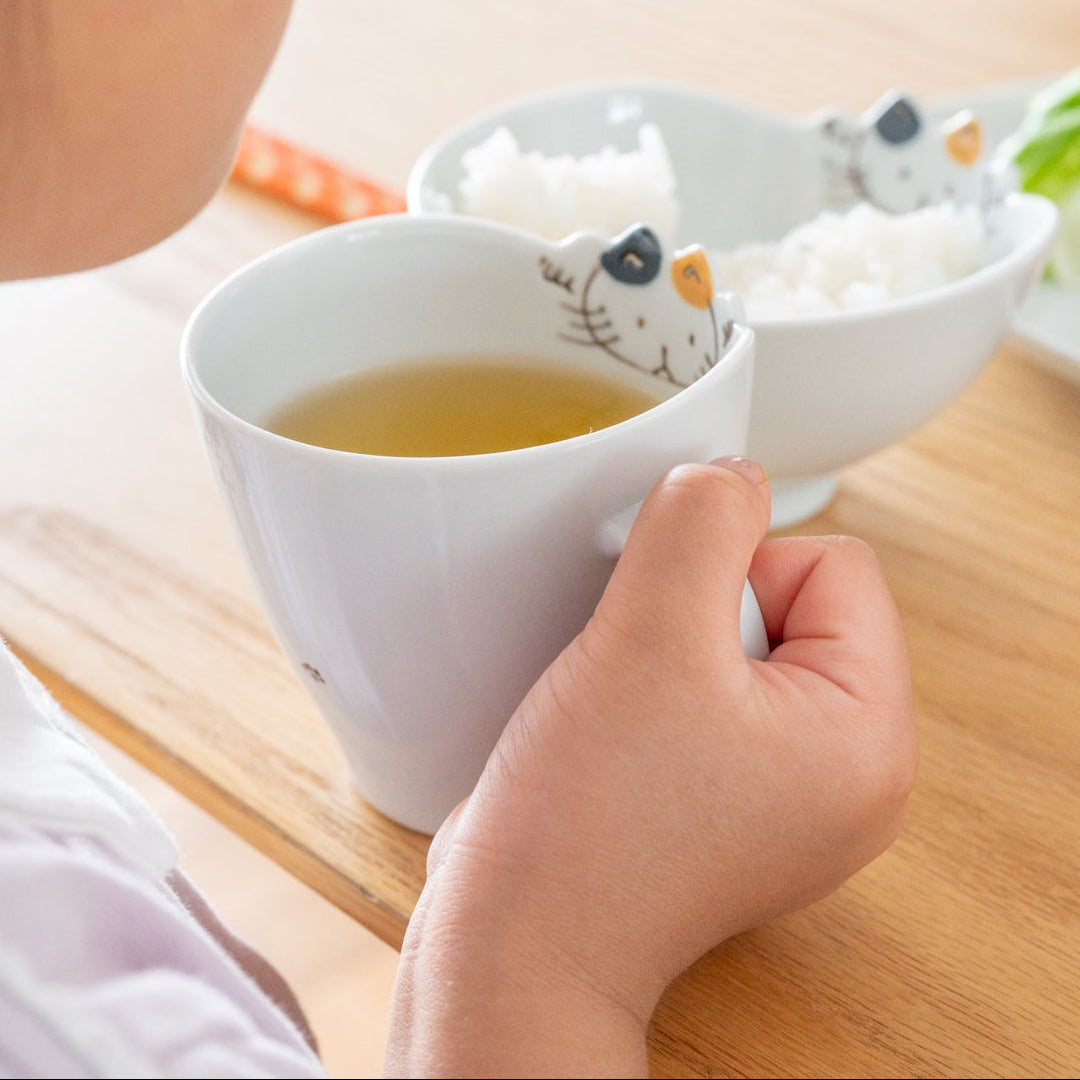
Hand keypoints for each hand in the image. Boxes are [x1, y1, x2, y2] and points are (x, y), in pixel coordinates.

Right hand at [385, 457, 916, 1077]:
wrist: (514, 939)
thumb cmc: (588, 817)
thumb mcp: (652, 634)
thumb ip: (702, 519)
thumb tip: (732, 475)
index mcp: (870, 738)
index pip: (831, 562)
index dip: (734, 571)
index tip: (667, 638)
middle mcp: (846, 771)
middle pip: (788, 598)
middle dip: (699, 611)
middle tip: (643, 678)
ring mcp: (785, 791)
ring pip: (736, 638)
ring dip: (667, 645)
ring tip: (623, 709)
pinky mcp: (728, 798)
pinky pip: (706, 689)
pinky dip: (655, 685)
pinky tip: (615, 730)